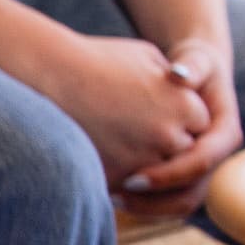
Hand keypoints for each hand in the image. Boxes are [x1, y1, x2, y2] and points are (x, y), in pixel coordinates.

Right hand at [44, 33, 210, 192]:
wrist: (49, 77)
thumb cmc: (95, 61)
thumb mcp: (146, 57)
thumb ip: (172, 82)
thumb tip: (179, 92)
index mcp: (185, 105)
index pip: (196, 126)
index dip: (175, 120)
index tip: (151, 112)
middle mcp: (168, 136)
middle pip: (178, 154)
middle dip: (159, 145)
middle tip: (131, 131)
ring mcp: (140, 160)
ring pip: (153, 176)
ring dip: (139, 166)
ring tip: (113, 145)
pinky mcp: (111, 178)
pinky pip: (122, 187)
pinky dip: (113, 177)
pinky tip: (96, 156)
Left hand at [119, 37, 242, 217]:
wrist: (194, 77)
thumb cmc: (193, 66)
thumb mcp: (196, 61)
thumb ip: (192, 66)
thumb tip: (178, 75)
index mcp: (223, 134)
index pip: (200, 164)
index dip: (167, 174)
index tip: (132, 178)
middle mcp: (215, 159)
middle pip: (190, 195)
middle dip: (153, 201)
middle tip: (114, 197)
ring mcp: (201, 173)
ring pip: (177, 206)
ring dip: (144, 209)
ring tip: (109, 200)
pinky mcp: (183, 179)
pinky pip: (165, 204)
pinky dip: (141, 205)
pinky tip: (110, 197)